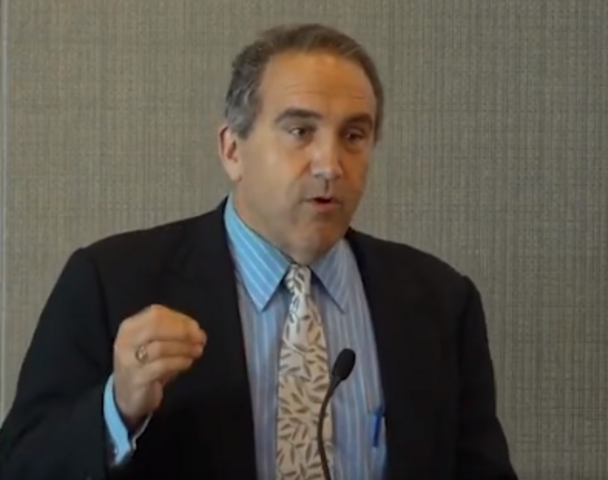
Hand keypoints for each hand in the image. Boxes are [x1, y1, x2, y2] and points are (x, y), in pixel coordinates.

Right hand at [112, 304, 205, 429]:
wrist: (127, 396)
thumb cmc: (146, 364)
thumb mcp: (154, 343)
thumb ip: (172, 331)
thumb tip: (195, 329)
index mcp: (130, 327)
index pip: (155, 314)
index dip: (180, 319)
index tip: (196, 327)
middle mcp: (126, 341)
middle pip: (155, 327)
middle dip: (182, 331)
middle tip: (201, 339)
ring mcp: (129, 361)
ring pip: (160, 347)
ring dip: (184, 348)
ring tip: (197, 351)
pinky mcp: (137, 379)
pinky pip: (161, 366)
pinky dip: (178, 362)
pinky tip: (187, 362)